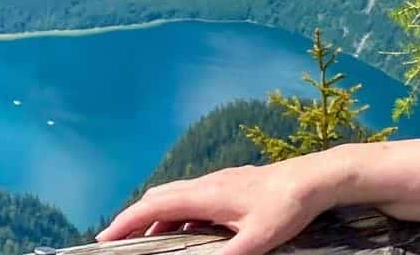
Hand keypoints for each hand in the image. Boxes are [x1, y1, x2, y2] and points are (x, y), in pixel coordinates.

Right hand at [96, 159, 338, 254]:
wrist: (315, 178)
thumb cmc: (287, 206)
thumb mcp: (256, 240)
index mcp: (206, 194)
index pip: (154, 205)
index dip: (127, 221)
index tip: (105, 237)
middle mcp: (207, 184)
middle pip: (159, 197)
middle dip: (134, 219)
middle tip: (117, 241)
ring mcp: (219, 182)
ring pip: (176, 196)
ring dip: (156, 216)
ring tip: (144, 241)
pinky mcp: (231, 185)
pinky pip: (193, 198)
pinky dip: (177, 214)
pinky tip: (185, 232)